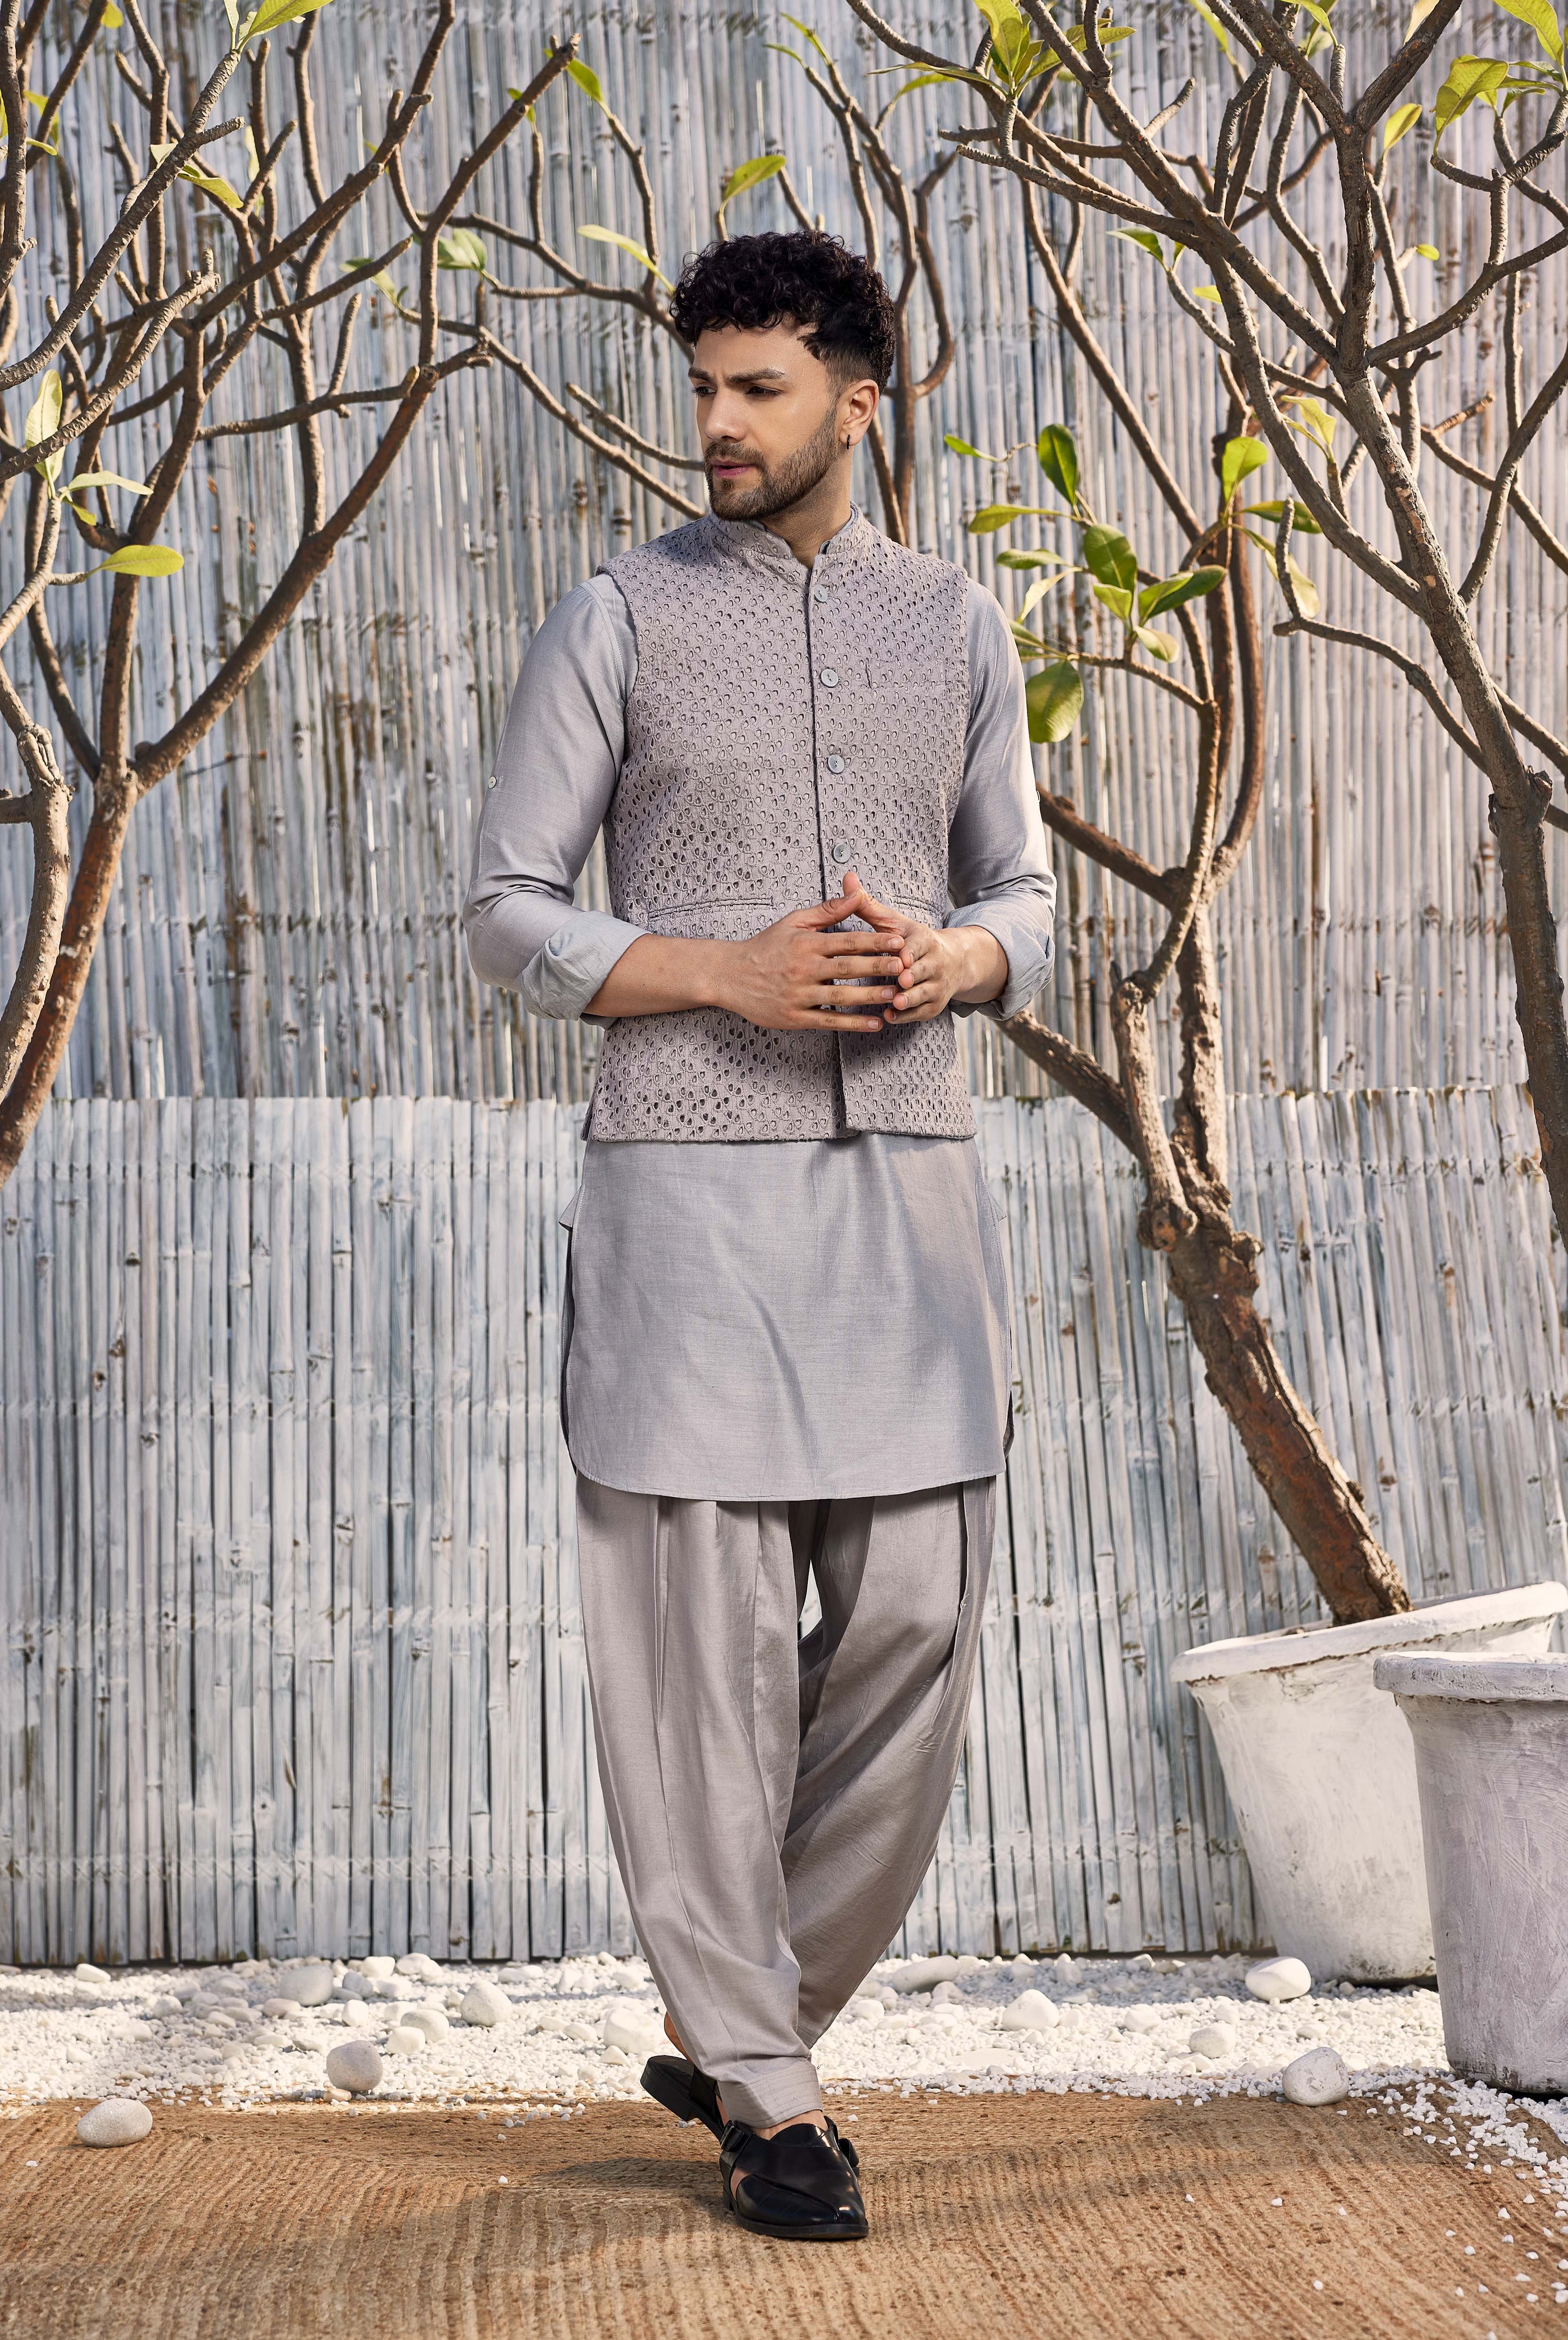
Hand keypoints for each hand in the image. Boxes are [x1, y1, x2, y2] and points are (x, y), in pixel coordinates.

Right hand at [710, 874, 907, 1034]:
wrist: (730, 976)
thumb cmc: (765, 947)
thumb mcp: (794, 921)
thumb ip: (828, 910)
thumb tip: (857, 892)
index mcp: (806, 943)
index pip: (847, 941)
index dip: (875, 942)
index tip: (898, 942)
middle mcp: (803, 969)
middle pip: (848, 969)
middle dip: (879, 968)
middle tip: (905, 968)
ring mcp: (799, 995)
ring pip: (842, 997)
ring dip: (871, 997)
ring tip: (896, 994)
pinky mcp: (795, 1017)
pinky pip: (829, 1021)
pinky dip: (853, 1024)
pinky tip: (874, 1023)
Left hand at [843, 875, 1007, 1025]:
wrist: (953, 961)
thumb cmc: (911, 941)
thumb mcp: (893, 922)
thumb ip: (867, 904)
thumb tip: (847, 877)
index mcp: (924, 940)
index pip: (918, 946)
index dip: (910, 952)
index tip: (902, 957)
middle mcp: (935, 963)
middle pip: (923, 971)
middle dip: (912, 977)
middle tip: (900, 982)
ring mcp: (936, 986)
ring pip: (923, 993)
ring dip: (909, 999)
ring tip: (894, 1002)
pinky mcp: (933, 1005)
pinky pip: (920, 1012)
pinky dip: (906, 1016)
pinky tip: (889, 1016)